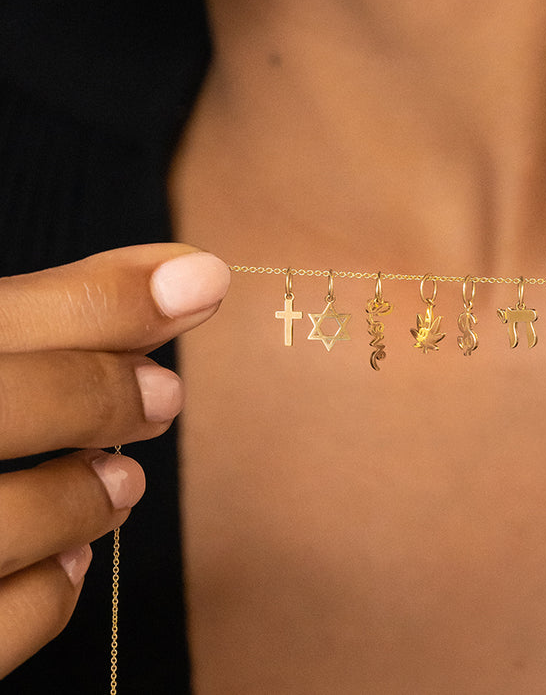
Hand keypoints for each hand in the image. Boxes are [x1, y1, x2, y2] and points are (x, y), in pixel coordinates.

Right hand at [0, 244, 229, 677]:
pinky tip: (72, 557)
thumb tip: (194, 278)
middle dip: (97, 396)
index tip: (202, 281)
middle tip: (165, 397)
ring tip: (122, 484)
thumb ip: (57, 317)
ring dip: (81, 499)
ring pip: (0, 525)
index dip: (108, 299)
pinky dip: (48, 591)